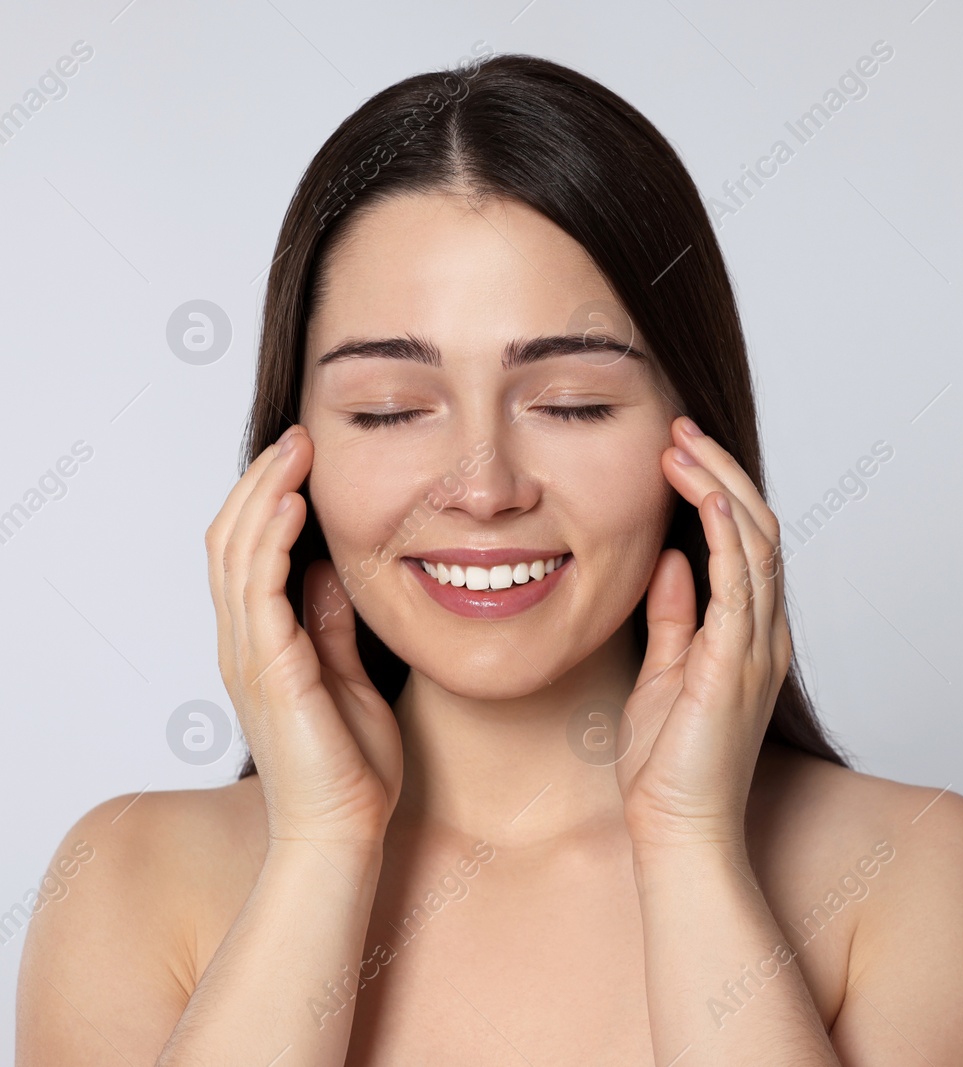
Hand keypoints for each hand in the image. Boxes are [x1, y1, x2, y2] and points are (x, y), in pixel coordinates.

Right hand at [206, 426, 401, 848]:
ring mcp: (250, 658)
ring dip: (262, 495)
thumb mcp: (347, 679)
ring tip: (292, 450)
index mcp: (262, 646)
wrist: (344, 832)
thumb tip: (325, 572)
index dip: (266, 502)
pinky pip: (258, 591)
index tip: (302, 460)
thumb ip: (330, 628)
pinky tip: (290, 504)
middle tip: (296, 437)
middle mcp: (245, 646)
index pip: (248, 555)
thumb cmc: (350, 769)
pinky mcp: (270, 671)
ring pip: (236, 555)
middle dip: (261, 482)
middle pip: (231, 543)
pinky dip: (269, 542)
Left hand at [613, 416, 790, 850]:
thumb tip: (672, 557)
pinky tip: (702, 495)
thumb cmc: (669, 766)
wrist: (679, 830)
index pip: (748, 540)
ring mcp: (758, 646)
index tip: (676, 451)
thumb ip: (674, 615)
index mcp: (750, 633)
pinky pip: (742, 580)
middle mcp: (765, 632)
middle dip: (720, 470)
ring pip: (759, 541)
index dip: (717, 488)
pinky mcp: (737, 662)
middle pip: (761, 526)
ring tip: (680, 445)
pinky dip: (726, 531)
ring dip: (720, 484)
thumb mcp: (663, 672)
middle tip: (678, 429)